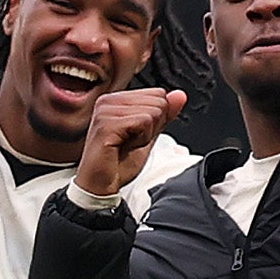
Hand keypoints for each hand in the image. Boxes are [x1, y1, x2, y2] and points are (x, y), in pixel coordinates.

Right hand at [72, 83, 187, 205]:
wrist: (100, 185)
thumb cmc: (118, 163)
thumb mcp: (148, 135)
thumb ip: (164, 115)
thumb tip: (179, 95)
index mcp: (117, 100)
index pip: (158, 94)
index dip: (155, 120)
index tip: (136, 134)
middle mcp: (109, 100)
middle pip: (158, 102)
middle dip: (152, 127)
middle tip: (130, 142)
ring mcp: (106, 110)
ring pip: (152, 112)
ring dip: (145, 135)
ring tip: (125, 145)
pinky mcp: (107, 123)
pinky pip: (143, 121)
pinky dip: (140, 139)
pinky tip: (123, 146)